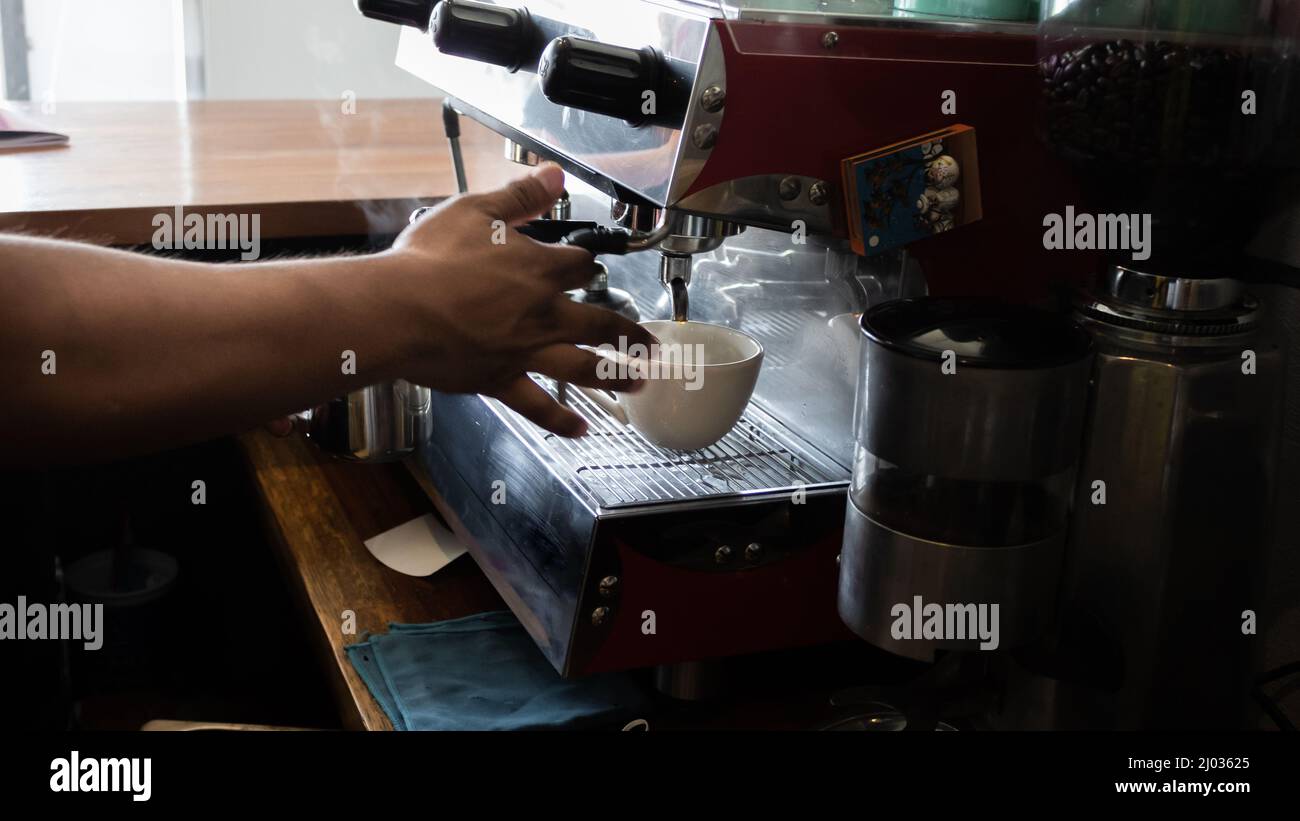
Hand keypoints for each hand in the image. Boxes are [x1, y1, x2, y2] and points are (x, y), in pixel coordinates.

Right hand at [384, 163, 653, 435]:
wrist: (397, 310)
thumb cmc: (429, 261)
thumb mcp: (476, 211)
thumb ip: (519, 196)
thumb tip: (553, 174)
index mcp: (538, 271)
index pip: (579, 265)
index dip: (586, 262)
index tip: (588, 265)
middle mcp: (542, 314)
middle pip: (599, 323)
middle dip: (629, 333)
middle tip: (651, 343)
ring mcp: (524, 352)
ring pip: (583, 368)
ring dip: (615, 376)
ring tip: (638, 382)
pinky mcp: (500, 380)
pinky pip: (538, 404)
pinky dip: (560, 419)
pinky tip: (580, 429)